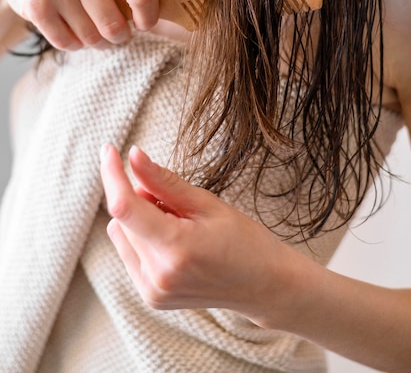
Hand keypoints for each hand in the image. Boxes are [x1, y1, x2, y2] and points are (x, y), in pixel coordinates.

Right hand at [0, 0, 158, 49]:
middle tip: (115, 30)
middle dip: (119, 36)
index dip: (149, 16)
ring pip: (92, 38)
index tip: (144, 23)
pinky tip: (70, 27)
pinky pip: (68, 44)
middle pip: (115, 26)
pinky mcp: (36, 6)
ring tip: (90, 26)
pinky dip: (74, 43)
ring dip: (96, 41)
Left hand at [100, 144, 299, 325]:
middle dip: (140, 198)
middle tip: (176, 201)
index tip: (110, 150)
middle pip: (123, 218)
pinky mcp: (151, 296)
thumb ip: (164, 181)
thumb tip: (133, 156)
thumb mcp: (208, 203)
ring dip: (140, 219)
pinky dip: (143, 238)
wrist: (265, 285)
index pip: (125, 206)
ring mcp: (152, 290)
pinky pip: (129, 253)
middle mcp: (157, 275)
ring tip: (179, 225)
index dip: (112, 174)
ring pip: (121, 234)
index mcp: (175, 248)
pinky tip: (173, 242)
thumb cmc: (245, 240)